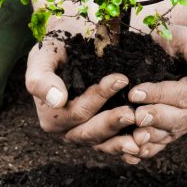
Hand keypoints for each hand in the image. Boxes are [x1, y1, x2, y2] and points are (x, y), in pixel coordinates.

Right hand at [23, 0, 147, 163]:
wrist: (71, 39)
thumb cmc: (56, 45)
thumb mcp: (43, 55)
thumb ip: (41, 78)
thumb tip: (56, 100)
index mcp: (51, 115)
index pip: (77, 112)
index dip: (98, 98)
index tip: (121, 79)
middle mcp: (67, 129)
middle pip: (90, 133)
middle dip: (113, 123)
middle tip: (134, 112)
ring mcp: (86, 132)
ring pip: (104, 144)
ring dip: (124, 142)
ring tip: (144, 136)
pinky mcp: (103, 132)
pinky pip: (115, 144)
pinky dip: (129, 147)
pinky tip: (145, 146)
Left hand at [128, 23, 186, 159]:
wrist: (164, 49)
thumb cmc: (175, 39)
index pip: (184, 95)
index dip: (159, 95)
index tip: (135, 92)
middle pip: (179, 119)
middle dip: (156, 118)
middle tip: (135, 116)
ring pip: (170, 135)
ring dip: (151, 138)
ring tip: (133, 137)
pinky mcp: (174, 132)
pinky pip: (162, 145)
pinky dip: (147, 150)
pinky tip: (132, 154)